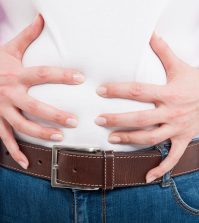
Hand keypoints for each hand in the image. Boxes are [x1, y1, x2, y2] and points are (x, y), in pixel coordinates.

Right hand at [0, 15, 84, 168]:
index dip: (62, 75)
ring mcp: (1, 110)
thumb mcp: (9, 48)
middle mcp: (9, 94)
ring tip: (59, 138)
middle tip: (75, 121)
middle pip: (34, 106)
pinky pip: (5, 139)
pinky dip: (15, 152)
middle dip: (55, 115)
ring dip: (40, 134)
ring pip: (21, 126)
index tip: (81, 78)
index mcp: (15, 75)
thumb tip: (41, 17)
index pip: (43, 74)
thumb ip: (27, 36)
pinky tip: (27, 162)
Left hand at [95, 33, 198, 182]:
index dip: (118, 91)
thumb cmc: (196, 82)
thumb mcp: (180, 66)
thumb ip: (163, 51)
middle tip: (99, 121)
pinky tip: (148, 177)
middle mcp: (171, 112)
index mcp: (169, 93)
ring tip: (112, 139)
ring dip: (130, 140)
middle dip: (118, 120)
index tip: (100, 91)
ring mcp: (178, 128)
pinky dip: (161, 169)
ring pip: (151, 138)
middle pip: (140, 118)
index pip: (138, 91)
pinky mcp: (183, 139)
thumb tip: (150, 34)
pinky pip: (172, 158)